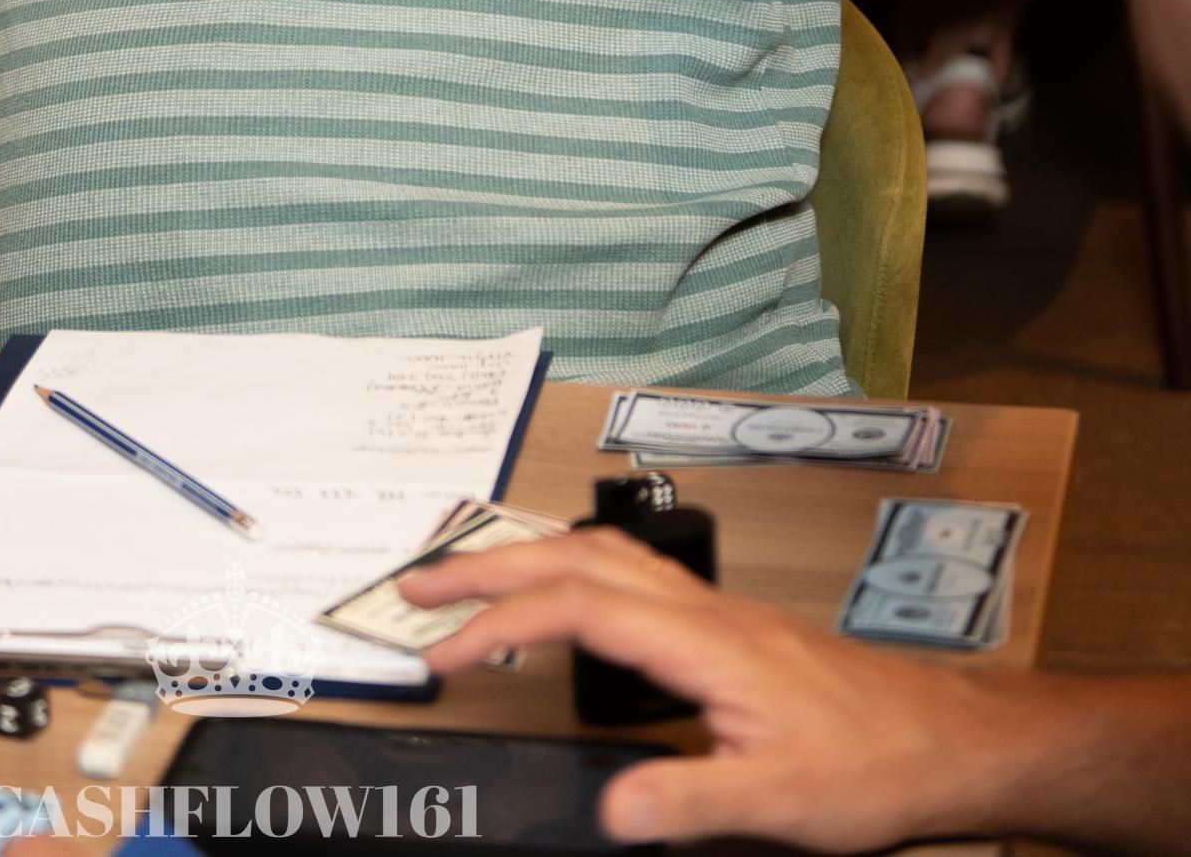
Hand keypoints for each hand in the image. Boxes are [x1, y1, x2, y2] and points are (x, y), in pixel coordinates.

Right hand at [402, 526, 1002, 849]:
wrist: (945, 738)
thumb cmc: (877, 761)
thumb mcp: (780, 801)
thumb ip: (689, 801)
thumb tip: (610, 809)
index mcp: (702, 639)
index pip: (576, 605)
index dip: (499, 621)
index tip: (443, 649)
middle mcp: (701, 609)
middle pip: (574, 556)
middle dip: (487, 563)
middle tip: (417, 583)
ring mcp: (714, 611)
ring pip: (602, 552)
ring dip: (528, 556)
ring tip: (472, 573)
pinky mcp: (726, 627)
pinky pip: (630, 571)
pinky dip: (575, 568)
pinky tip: (570, 594)